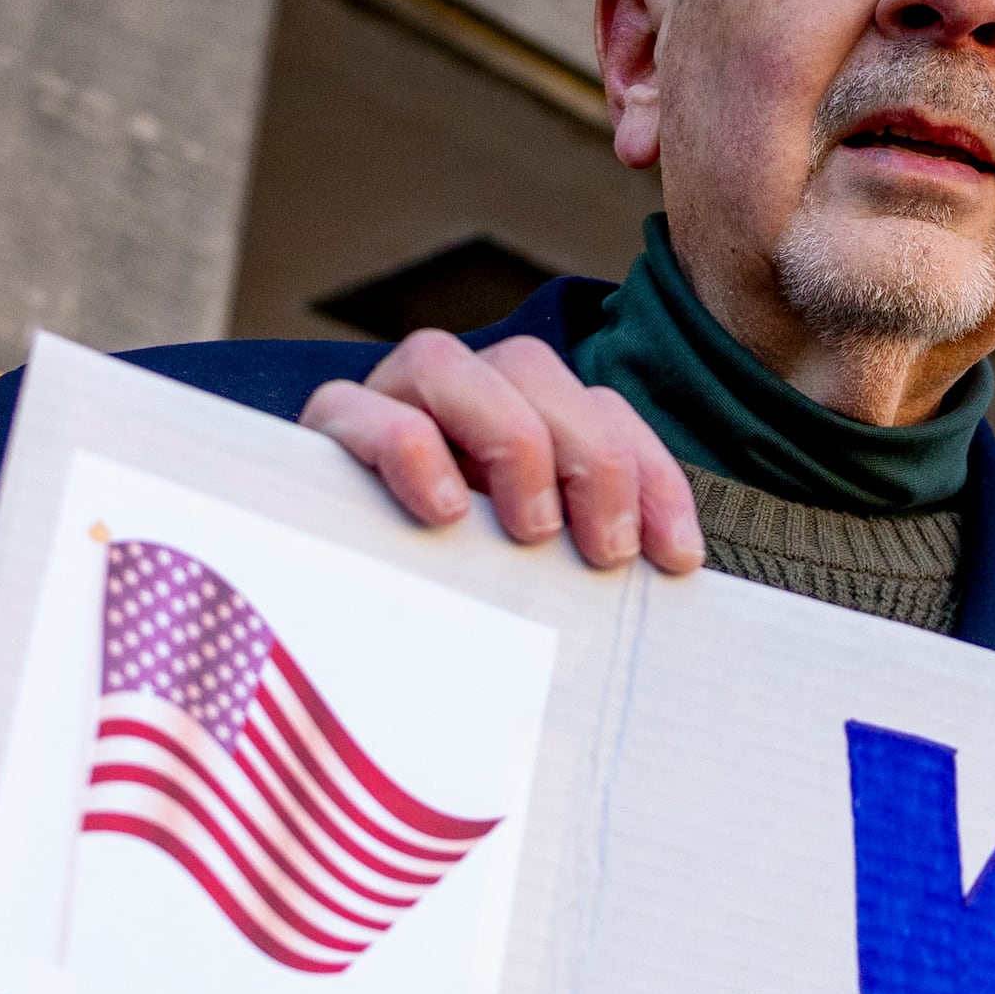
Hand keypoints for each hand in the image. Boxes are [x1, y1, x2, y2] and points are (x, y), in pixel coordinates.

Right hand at [298, 330, 703, 573]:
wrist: (318, 631)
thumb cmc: (450, 608)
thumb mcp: (531, 583)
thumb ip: (580, 564)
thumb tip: (668, 582)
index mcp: (513, 421)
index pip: (600, 411)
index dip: (651, 477)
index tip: (676, 560)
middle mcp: (451, 397)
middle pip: (532, 369)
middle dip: (592, 458)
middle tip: (604, 552)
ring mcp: (380, 402)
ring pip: (447, 362)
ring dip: (508, 439)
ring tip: (530, 531)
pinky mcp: (319, 434)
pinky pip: (357, 406)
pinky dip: (409, 451)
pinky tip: (443, 512)